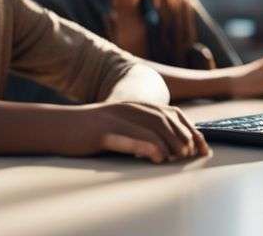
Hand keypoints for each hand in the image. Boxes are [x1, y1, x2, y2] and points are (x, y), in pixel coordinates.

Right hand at [62, 102, 210, 163]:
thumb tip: (170, 148)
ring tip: (179, 157)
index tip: (203, 148)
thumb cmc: (91, 131)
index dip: (191, 130)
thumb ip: (143, 131)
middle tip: (192, 156)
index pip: (173, 114)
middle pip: (167, 121)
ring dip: (171, 143)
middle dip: (185, 138)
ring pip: (152, 128)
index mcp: (136, 105)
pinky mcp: (102, 132)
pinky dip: (148, 147)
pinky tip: (159, 157)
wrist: (59, 126)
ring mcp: (116, 119)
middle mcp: (129, 108)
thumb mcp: (121, 125)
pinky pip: (129, 139)